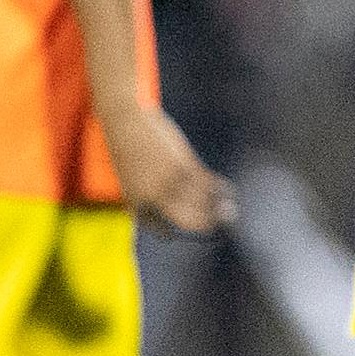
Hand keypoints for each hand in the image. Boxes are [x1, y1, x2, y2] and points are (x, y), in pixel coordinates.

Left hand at [104, 103, 234, 233]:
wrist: (125, 123)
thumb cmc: (126, 146)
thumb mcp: (130, 176)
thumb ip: (148, 191)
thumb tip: (170, 200)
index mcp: (138, 204)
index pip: (159, 228)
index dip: (171, 232)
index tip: (180, 230)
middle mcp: (156, 198)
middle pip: (189, 221)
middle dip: (205, 225)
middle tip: (216, 224)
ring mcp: (171, 183)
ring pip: (203, 203)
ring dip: (220, 209)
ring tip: (230, 211)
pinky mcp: (184, 166)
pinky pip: (207, 183)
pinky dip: (220, 189)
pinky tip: (228, 190)